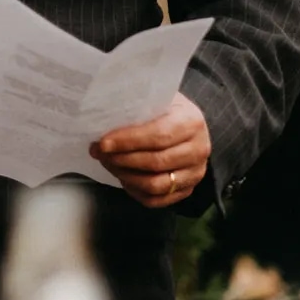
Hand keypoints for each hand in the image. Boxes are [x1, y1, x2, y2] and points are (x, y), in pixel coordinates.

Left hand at [92, 94, 210, 208]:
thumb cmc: (166, 109)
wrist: (188, 123)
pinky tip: (123, 178)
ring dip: (126, 177)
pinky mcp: (188, 189)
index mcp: (191, 121)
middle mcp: (199, 149)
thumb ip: (136, 108)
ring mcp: (196, 172)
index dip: (128, 142)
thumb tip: (101, 121)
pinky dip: (136, 191)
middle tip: (99, 153)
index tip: (103, 143)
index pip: (159, 135)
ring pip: (156, 185)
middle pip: (156, 162)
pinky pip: (158, 200)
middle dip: (122, 159)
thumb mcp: (157, 99)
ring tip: (109, 164)